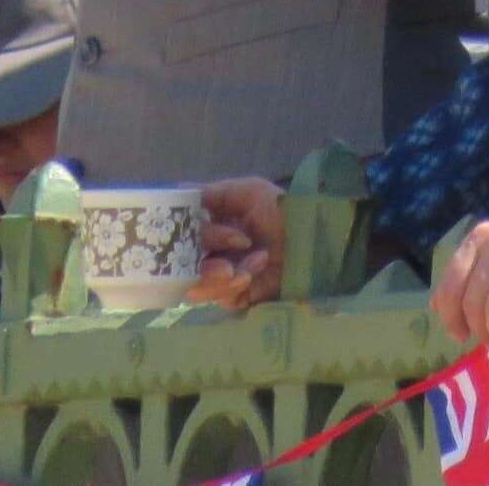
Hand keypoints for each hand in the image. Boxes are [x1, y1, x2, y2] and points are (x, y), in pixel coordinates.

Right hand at [187, 178, 284, 308]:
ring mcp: (222, 276)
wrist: (312, 238)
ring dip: (216, 273)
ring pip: (196, 283)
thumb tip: (176, 192)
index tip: (186, 228)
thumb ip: (214, 193)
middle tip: (235, 244)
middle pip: (182, 261)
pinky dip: (232, 285)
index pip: (179, 234)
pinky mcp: (236, 296)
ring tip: (237, 267)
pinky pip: (220, 297)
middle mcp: (211, 252)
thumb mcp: (251, 191)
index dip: (178, 233)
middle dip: (203, 253)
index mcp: (211, 227)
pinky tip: (249, 274)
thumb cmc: (282, 210)